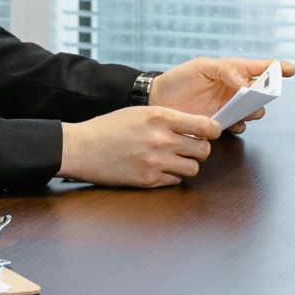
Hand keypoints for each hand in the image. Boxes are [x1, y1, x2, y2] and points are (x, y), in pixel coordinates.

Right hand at [60, 106, 221, 186]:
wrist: (82, 148)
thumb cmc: (109, 128)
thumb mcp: (141, 113)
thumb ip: (168, 119)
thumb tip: (196, 127)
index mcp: (161, 117)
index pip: (206, 126)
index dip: (212, 131)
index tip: (210, 133)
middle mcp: (162, 139)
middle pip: (204, 150)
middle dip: (199, 149)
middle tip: (189, 148)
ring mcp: (156, 161)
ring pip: (193, 168)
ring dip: (186, 164)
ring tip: (172, 159)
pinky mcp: (148, 180)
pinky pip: (175, 181)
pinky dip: (171, 176)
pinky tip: (158, 168)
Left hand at [149, 57, 294, 133]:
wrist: (158, 100)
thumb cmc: (179, 79)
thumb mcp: (201, 67)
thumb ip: (224, 70)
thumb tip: (243, 82)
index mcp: (232, 71)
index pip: (259, 68)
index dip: (277, 68)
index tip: (291, 69)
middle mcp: (235, 90)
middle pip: (261, 93)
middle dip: (265, 94)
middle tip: (259, 95)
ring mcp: (229, 107)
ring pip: (253, 111)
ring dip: (253, 111)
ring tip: (246, 110)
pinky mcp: (220, 124)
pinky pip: (238, 126)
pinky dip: (239, 125)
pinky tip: (232, 124)